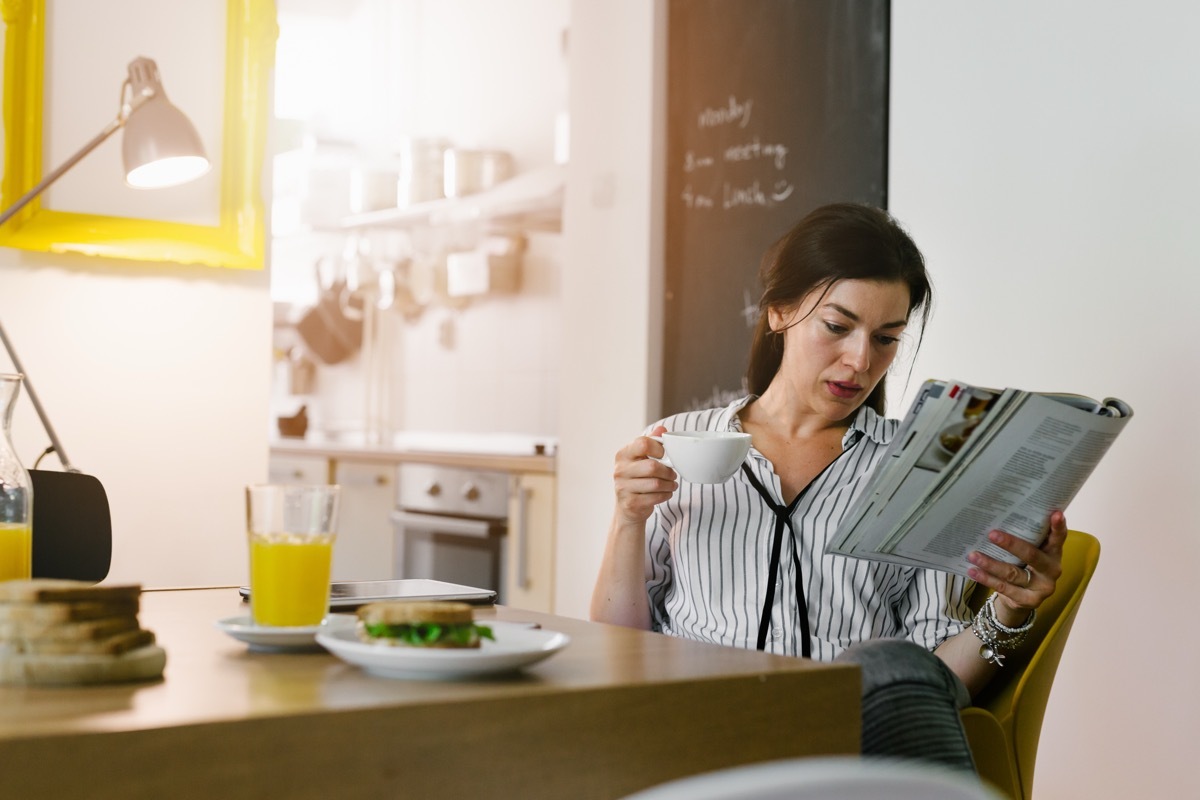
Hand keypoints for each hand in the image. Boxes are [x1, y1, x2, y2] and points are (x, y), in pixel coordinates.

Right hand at [612, 425, 677, 526]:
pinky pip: (655, 497)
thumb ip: (651, 442)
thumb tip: (662, 429)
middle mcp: (620, 470)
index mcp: (623, 454)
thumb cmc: (637, 478)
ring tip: (672, 484)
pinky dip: (666, 495)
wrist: (627, 505)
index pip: (643, 444)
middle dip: (668, 471)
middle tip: (673, 474)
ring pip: (656, 483)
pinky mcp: (630, 503)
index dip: (659, 448)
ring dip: (670, 484)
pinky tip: (666, 493)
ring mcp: (623, 488)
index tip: (664, 455)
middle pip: (652, 466)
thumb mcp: (641, 458)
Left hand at [966, 510, 1066, 626]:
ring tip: (973, 555)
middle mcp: (1052, 570)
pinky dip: (986, 578)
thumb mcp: (1032, 552)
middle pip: (1032, 555)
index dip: (1058, 527)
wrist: (1024, 599)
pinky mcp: (1028, 600)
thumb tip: (999, 516)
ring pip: (1013, 573)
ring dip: (991, 564)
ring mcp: (1042, 587)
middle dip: (1011, 544)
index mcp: (1054, 553)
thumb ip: (1026, 539)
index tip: (1055, 513)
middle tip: (992, 534)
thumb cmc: (1026, 566)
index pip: (1058, 538)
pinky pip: (1004, 588)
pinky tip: (973, 571)